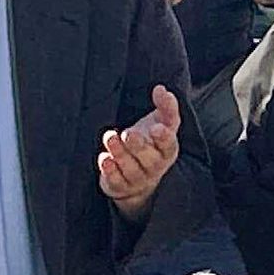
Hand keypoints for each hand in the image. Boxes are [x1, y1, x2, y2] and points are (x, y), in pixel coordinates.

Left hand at [97, 85, 182, 213]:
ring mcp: (138, 178)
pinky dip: (110, 171)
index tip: (156, 128)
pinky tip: (105, 158)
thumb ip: (165, 106)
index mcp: (167, 150)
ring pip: (130, 169)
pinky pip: (116, 181)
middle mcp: (154, 166)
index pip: (168, 145)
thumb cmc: (151, 142)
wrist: (138, 174)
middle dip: (139, 146)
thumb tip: (161, 89)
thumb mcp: (161, 122)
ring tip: (111, 138)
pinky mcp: (121, 186)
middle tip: (128, 133)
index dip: (163, 138)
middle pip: (149, 159)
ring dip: (120, 154)